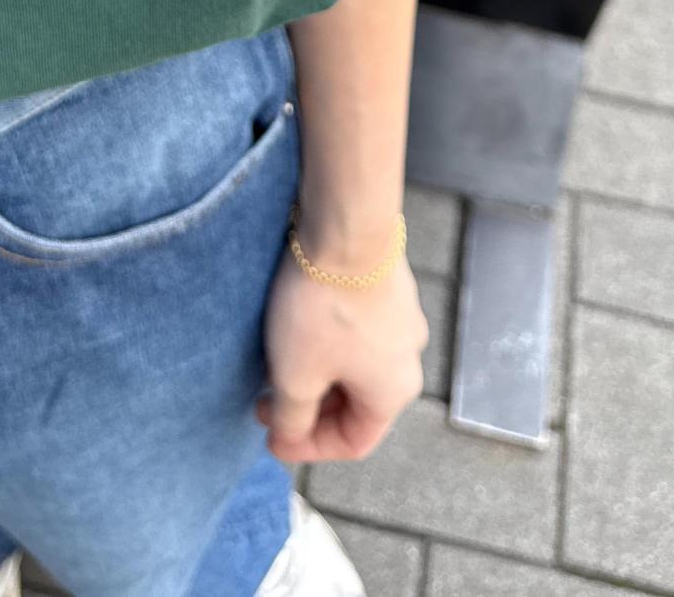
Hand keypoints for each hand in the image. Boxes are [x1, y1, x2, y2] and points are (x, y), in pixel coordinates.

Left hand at [255, 240, 428, 462]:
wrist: (345, 227)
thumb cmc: (322, 308)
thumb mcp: (295, 377)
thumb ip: (293, 419)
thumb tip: (288, 438)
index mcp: (393, 392)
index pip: (354, 441)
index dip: (308, 447)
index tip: (271, 435)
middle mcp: (407, 357)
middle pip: (355, 401)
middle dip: (309, 406)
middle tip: (266, 399)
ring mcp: (401, 316)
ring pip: (354, 361)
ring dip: (316, 369)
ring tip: (276, 359)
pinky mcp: (387, 282)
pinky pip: (357, 325)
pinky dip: (327, 336)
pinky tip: (296, 321)